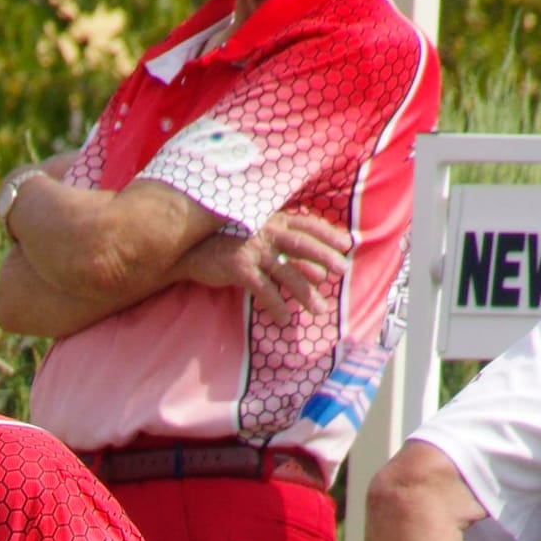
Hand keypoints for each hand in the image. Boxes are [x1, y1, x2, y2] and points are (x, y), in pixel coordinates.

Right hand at [180, 209, 349, 323]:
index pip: (307, 224)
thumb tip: (319, 271)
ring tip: (319, 310)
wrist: (192, 250)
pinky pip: (263, 289)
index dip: (328, 233)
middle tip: (343, 270)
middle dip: (324, 256)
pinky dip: (275, 305)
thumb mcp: (260, 240)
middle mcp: (266, 231)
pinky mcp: (239, 268)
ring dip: (305, 292)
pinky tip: (283, 320)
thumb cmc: (230, 244)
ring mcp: (253, 249)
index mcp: (274, 220)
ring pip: (286, 271)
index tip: (348, 244)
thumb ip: (287, 250)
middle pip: (302, 243)